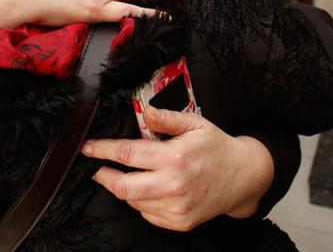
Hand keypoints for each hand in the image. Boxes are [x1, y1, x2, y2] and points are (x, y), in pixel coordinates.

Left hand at [80, 106, 273, 231]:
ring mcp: (177, 207)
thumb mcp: (195, 124)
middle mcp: (174, 185)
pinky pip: (148, 214)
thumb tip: (143, 110)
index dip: (102, 150)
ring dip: (125, 188)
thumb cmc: (218, 148)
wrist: (244, 177)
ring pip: (133, 201)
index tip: (88, 148)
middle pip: (123, 187)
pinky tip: (151, 189)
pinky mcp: (180, 222)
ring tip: (131, 175)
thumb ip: (166, 118)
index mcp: (174, 157)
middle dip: (104, 176)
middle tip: (97, 168)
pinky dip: (142, 201)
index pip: (126, 154)